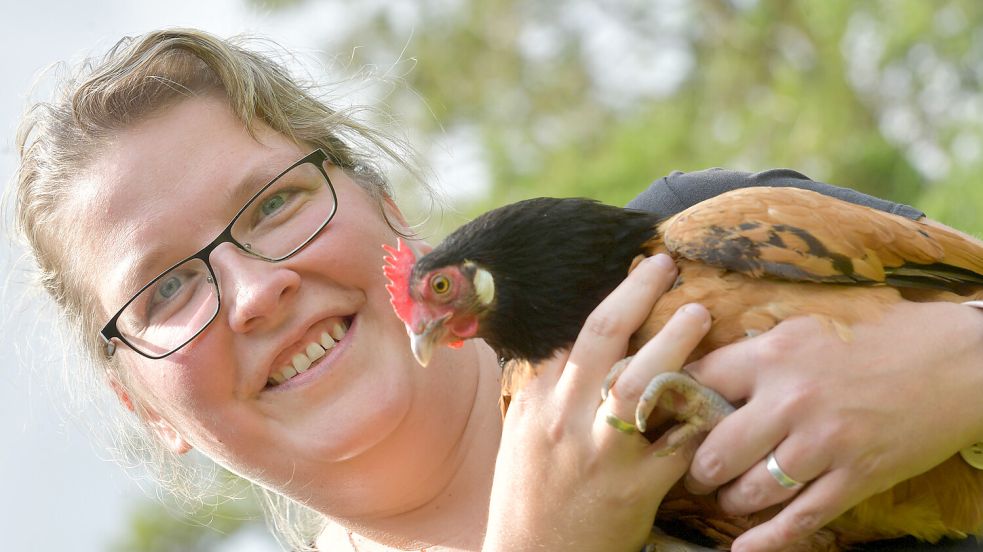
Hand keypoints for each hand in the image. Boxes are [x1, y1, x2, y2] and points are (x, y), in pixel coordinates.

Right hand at [483, 254, 711, 551]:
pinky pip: (676, 445)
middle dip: (637, 294)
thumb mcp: (524, 435)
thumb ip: (548, 391)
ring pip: (640, 381)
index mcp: (537, 401)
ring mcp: (599, 453)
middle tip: (667, 266)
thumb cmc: (528, 495)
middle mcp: (564, 417)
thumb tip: (572, 349)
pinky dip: (699, 420)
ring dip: (674, 343)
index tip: (642, 271)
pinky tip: (721, 400)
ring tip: (701, 316)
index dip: (615, 297)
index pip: (576, 335)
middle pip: (602, 338)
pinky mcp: (633, 489)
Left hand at [684, 300, 982, 551]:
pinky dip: (766, 540)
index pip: (698, 385)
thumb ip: (756, 354)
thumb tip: (706, 375)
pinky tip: (743, 549)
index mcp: (772, 356)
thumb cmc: (879, 336)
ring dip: (731, 500)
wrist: (957, 361)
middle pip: (715, 450)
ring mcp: (824, 444)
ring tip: (728, 497)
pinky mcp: (856, 478)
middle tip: (696, 472)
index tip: (667, 422)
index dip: (676, 407)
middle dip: (698, 468)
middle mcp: (790, 401)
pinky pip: (800, 519)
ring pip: (751, 491)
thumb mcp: (807, 330)